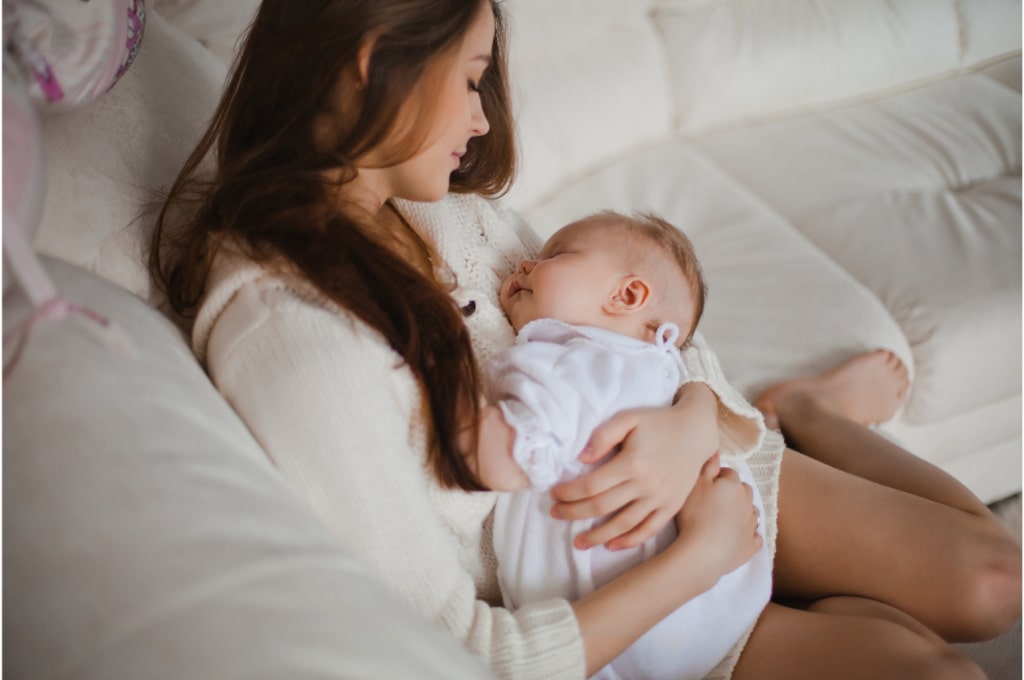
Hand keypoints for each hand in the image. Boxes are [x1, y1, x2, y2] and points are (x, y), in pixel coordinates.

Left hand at [549, 382, 718, 550]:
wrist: (697, 430)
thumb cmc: (659, 422)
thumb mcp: (630, 418)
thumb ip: (604, 435)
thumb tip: (582, 459)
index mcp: (632, 463)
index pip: (591, 485)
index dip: (569, 492)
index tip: (554, 494)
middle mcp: (645, 485)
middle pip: (602, 507)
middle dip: (574, 513)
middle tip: (556, 514)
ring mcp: (660, 498)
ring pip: (623, 524)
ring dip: (598, 536)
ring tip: (578, 543)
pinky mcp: (672, 506)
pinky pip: (648, 529)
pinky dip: (630, 540)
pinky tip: (612, 545)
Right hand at [674, 454, 761, 581]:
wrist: (703, 552)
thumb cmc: (694, 514)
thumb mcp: (694, 484)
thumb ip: (707, 466)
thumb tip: (716, 451)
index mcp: (733, 485)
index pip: (729, 473)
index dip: (717, 477)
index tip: (705, 485)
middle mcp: (747, 502)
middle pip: (744, 491)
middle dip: (733, 493)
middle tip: (714, 501)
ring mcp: (751, 525)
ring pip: (751, 512)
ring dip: (742, 512)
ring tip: (724, 519)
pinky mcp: (751, 546)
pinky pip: (755, 537)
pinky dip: (748, 535)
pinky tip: (738, 537)